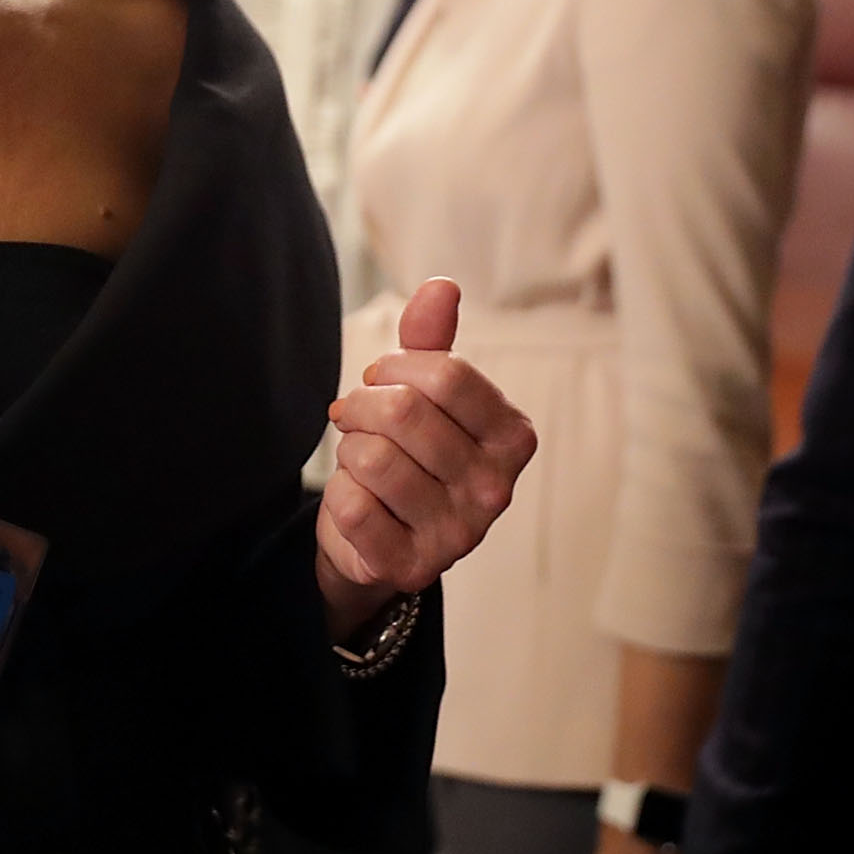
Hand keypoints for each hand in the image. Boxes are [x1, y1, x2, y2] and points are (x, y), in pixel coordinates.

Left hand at [316, 278, 535, 630]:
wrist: (380, 539)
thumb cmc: (410, 452)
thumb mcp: (425, 394)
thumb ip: (432, 340)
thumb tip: (441, 286)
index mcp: (513, 437)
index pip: (446, 373)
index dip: (396, 366)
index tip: (382, 377)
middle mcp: (496, 490)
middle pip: (402, 412)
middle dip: (362, 406)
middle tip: (356, 417)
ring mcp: (458, 535)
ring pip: (372, 458)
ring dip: (350, 451)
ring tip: (361, 460)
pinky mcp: (411, 567)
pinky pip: (352, 507)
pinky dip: (340, 495)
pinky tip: (358, 502)